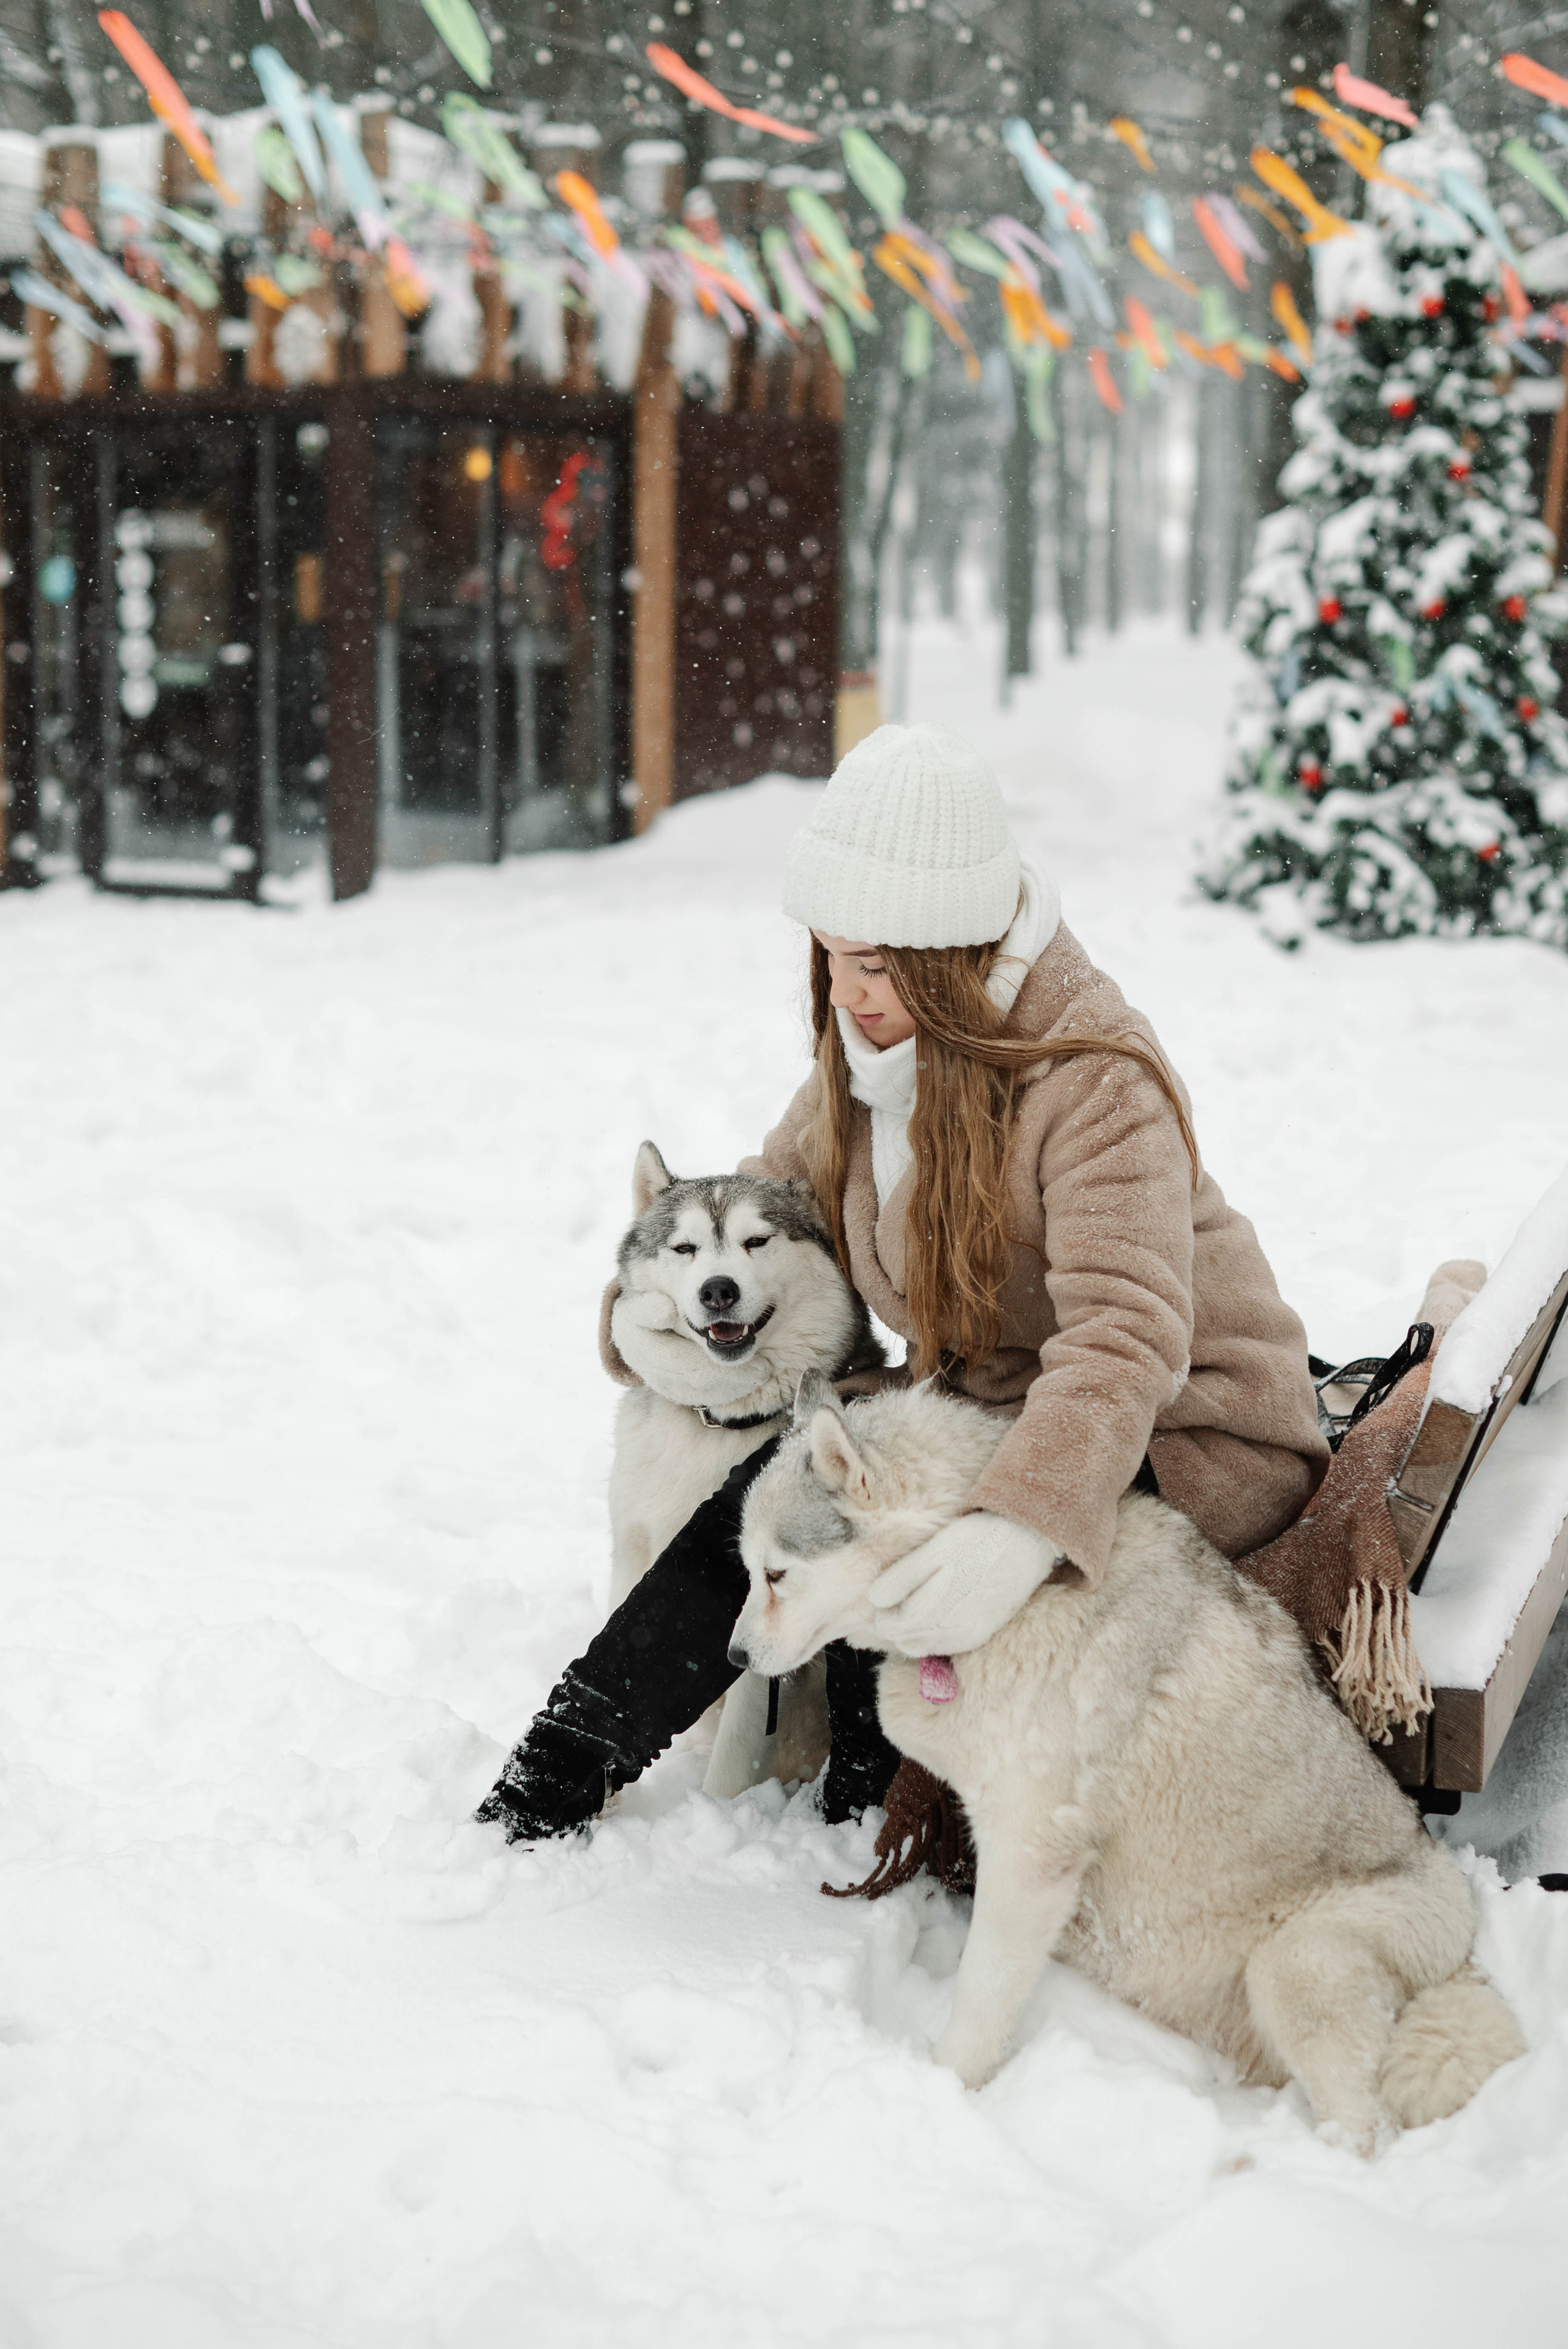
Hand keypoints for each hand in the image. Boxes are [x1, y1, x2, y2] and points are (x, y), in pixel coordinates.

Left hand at [869, 1513, 1063, 1655]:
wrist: (1027, 1541)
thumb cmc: (976, 1538)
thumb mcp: (935, 1549)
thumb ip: (902, 1577)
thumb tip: (875, 1599)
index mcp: (931, 1606)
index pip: (890, 1623)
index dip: (880, 1611)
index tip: (880, 1596)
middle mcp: (948, 1628)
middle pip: (904, 1638)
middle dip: (892, 1624)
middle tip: (892, 1604)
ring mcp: (966, 1635)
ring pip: (922, 1647)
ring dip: (910, 1633)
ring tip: (912, 1609)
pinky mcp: (981, 1635)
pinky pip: (945, 1648)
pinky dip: (932, 1638)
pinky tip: (936, 1617)